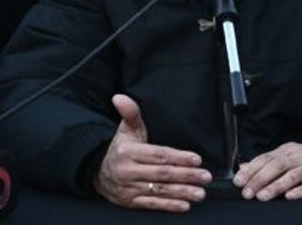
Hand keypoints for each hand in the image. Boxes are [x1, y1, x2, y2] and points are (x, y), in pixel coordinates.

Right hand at [93, 94, 210, 211]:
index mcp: (129, 151)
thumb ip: (130, 113)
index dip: (178, 157)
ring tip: (200, 192)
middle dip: (186, 175)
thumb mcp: (125, 129)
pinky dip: (169, 205)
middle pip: (162, 173)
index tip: (196, 159)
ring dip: (182, 192)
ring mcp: (130, 187)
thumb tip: (120, 97)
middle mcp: (129, 170)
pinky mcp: (131, 201)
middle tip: (204, 177)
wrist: (97, 172)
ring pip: (160, 190)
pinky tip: (184, 205)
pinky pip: (152, 204)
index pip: (158, 154)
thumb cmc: (119, 149)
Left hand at [233, 142, 301, 200]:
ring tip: (262, 196)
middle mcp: (298, 157)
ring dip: (275, 186)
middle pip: (276, 166)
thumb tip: (243, 167)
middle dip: (259, 179)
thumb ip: (266, 163)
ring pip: (291, 176)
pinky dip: (300, 191)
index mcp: (287, 151)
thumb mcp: (288, 157)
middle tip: (247, 192)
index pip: (265, 159)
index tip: (238, 181)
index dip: (251, 170)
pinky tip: (290, 197)